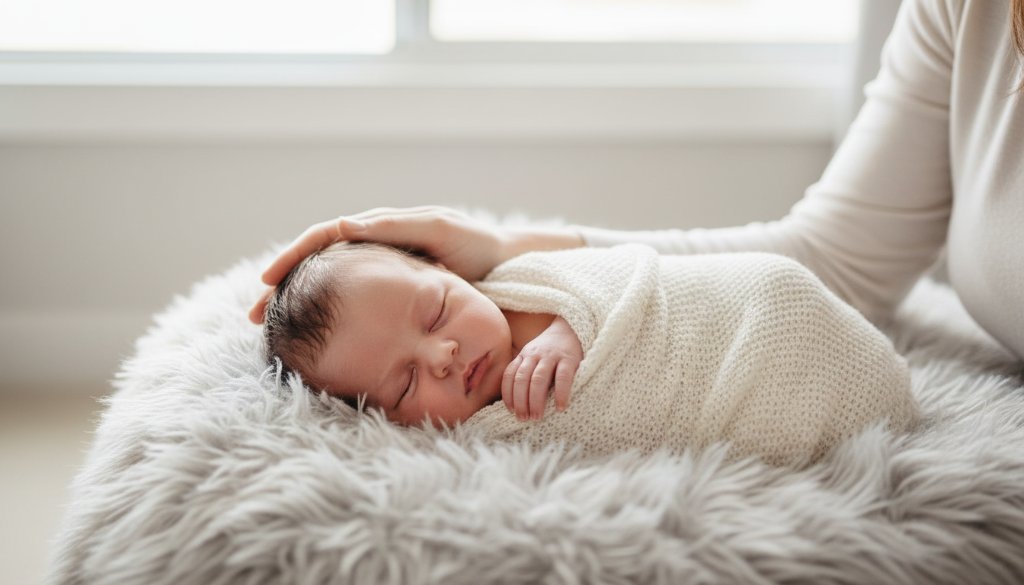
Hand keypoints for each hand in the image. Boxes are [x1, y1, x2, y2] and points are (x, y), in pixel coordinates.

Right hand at [249, 206, 509, 323]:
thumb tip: (346, 226)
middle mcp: (373, 249)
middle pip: (315, 266)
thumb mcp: (436, 229)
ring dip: (299, 308)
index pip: (321, 238)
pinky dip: (329, 319)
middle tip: (255, 315)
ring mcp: (382, 274)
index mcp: (378, 228)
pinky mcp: (395, 295)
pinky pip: (352, 305)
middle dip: (283, 288)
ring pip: (329, 289)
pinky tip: (318, 340)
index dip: (292, 258)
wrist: (505, 264)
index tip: (266, 280)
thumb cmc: (474, 245)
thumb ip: (394, 227)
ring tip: (275, 333)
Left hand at [502, 316, 581, 420]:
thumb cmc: (550, 351)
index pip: (510, 375)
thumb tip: (515, 401)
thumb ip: (524, 371)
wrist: (571, 329)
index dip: (508, 394)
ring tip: (537, 416)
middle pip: (522, 379)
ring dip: (535, 400)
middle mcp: (535, 354)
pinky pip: (563, 378)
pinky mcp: (569, 359)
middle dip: (520, 401)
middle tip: (523, 418)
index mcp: (524, 355)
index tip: (511, 411)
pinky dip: (561, 394)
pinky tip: (560, 407)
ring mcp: (552, 356)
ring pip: (538, 379)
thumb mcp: (532, 356)